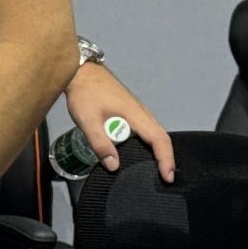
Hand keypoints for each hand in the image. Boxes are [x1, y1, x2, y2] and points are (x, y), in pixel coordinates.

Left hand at [63, 60, 173, 181]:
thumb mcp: (88, 120)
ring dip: (158, 151)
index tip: (168, 177)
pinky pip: (146, 129)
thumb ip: (100, 143)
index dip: (166, 159)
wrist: (79, 70)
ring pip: (154, 132)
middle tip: (165, 178)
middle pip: (161, 137)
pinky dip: (149, 143)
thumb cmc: (84, 93)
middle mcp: (141, 113)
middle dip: (166, 158)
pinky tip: (140, 151)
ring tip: (155, 169)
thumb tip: (114, 166)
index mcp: (136, 115)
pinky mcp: (129, 110)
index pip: (159, 139)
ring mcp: (136, 110)